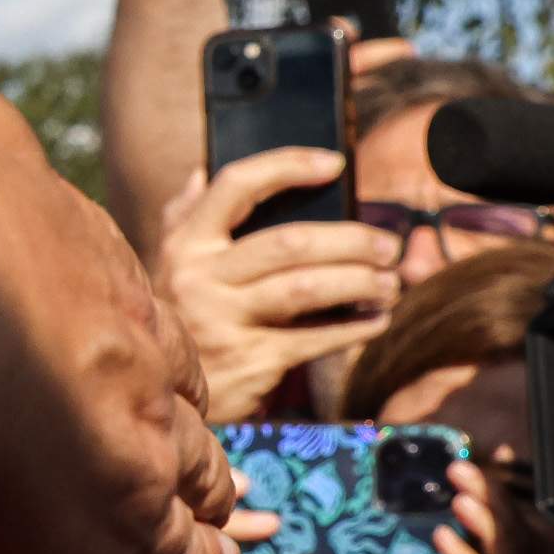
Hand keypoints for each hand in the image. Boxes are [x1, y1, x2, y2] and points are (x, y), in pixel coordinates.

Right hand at [0, 53, 242, 553]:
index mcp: (76, 249)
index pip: (125, 304)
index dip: (120, 338)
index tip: (105, 360)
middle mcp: (123, 337)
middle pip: (178, 385)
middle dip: (172, 416)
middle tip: (172, 447)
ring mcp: (132, 434)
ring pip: (198, 473)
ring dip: (200, 496)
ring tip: (214, 521)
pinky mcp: (118, 531)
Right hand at [147, 147, 400, 421]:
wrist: (164, 389)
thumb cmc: (183, 311)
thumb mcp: (173, 262)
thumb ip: (186, 215)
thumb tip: (202, 171)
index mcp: (186, 242)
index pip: (236, 186)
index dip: (287, 166)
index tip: (334, 164)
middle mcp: (199, 277)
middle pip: (289, 243)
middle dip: (350, 240)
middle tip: (388, 246)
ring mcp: (222, 320)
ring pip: (305, 288)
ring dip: (360, 282)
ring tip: (390, 282)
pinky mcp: (249, 360)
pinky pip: (314, 338)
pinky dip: (354, 328)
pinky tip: (377, 320)